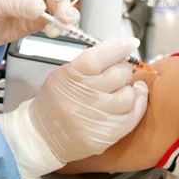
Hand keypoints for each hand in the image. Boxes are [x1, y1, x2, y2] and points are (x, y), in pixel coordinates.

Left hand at [0, 0, 79, 52]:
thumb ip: (20, 3)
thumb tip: (41, 8)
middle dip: (64, 2)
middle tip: (63, 15)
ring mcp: (37, 3)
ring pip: (61, 6)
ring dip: (65, 16)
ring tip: (61, 25)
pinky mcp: (36, 21)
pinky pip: (55, 22)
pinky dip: (59, 27)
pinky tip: (54, 31)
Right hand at [0, 37, 148, 178]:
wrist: (42, 136)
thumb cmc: (55, 102)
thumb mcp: (65, 73)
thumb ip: (92, 58)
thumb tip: (118, 44)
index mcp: (70, 76)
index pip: (101, 55)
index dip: (120, 46)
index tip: (130, 43)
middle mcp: (83, 97)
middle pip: (119, 74)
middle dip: (123, 69)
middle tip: (118, 71)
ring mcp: (95, 118)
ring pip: (129, 95)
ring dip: (129, 89)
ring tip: (122, 89)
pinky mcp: (106, 135)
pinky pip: (132, 116)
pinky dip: (137, 105)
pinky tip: (132, 100)